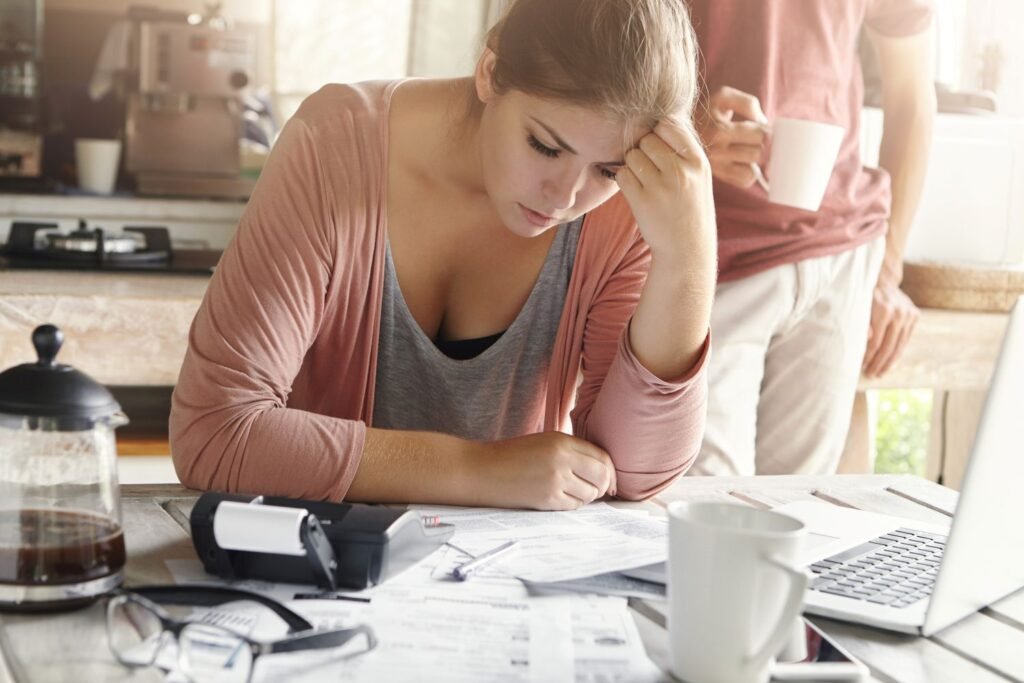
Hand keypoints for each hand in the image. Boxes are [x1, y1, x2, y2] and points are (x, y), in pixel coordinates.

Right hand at [480, 432, 616, 510]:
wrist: (480, 470)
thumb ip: (571, 451)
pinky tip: (560, 498)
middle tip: (596, 491)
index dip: (610, 471)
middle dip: (603, 486)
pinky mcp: (547, 499)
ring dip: (586, 497)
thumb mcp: (543, 442)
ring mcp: (555, 480)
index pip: (602, 457)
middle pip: (602, 476)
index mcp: (562, 441)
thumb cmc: (510, 456)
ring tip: (571, 492)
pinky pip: (574, 506)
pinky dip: (572, 504)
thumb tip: (601, 469)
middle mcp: (562, 459)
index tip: (609, 480)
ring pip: (590, 494)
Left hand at [615, 118, 715, 263]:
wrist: (687, 248)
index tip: (661, 147)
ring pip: (632, 155)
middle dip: (644, 150)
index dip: (659, 132)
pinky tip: (637, 192)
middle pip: (647, 139)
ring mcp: (660, 187)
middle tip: (652, 169)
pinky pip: (622, 175)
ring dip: (633, 166)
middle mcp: (681, 171)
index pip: (669, 124)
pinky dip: (625, 181)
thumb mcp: (699, 175)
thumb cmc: (690, 207)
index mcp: (698, 161)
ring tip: (646, 182)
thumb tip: (658, 118)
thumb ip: (683, 148)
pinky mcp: (641, 201)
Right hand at [697, 86, 769, 188]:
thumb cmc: (706, 113)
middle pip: (759, 153)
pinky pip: (745, 180)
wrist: (674, 134)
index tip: (764, 129)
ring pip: (753, 169)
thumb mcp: (723, 97)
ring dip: (757, 160)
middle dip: (765, 146)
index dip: (768, 131)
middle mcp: (717, 151)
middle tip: (760, 140)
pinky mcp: (719, 177)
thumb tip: (762, 121)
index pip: (760, 134)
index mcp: (720, 129)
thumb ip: (747, 102)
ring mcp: (717, 167)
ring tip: (751, 150)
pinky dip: (749, 173)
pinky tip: (743, 163)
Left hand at [863, 278, 918, 377]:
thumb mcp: (858, 307)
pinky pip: (905, 340)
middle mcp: (899, 312)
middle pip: (888, 346)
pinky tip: (889, 362)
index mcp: (883, 310)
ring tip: (880, 373)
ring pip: (899, 345)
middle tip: (870, 375)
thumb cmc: (865, 297)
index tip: (861, 367)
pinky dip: (897, 352)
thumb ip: (862, 324)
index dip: (868, 357)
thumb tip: (868, 341)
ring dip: (889, 362)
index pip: (875, 342)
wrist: (883, 280)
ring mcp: (909, 314)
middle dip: (878, 363)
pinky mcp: (915, 316)